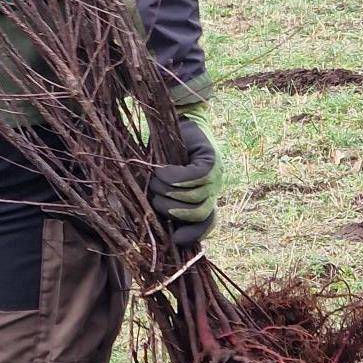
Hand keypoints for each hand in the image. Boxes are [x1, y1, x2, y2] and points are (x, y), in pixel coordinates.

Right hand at [150, 118, 221, 250]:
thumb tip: (147, 222)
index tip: (175, 239)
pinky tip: (162, 171)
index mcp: (204, 198)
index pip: (206, 224)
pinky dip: (176, 176)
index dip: (193, 234)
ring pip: (194, 196)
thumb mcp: (163, 181)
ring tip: (155, 180)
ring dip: (169, 191)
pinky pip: (195, 176)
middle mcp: (213, 189)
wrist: (179, 122)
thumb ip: (162, 199)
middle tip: (154, 197)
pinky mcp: (211, 159)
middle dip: (173, 210)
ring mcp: (215, 175)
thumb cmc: (166, 154)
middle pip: (198, 212)